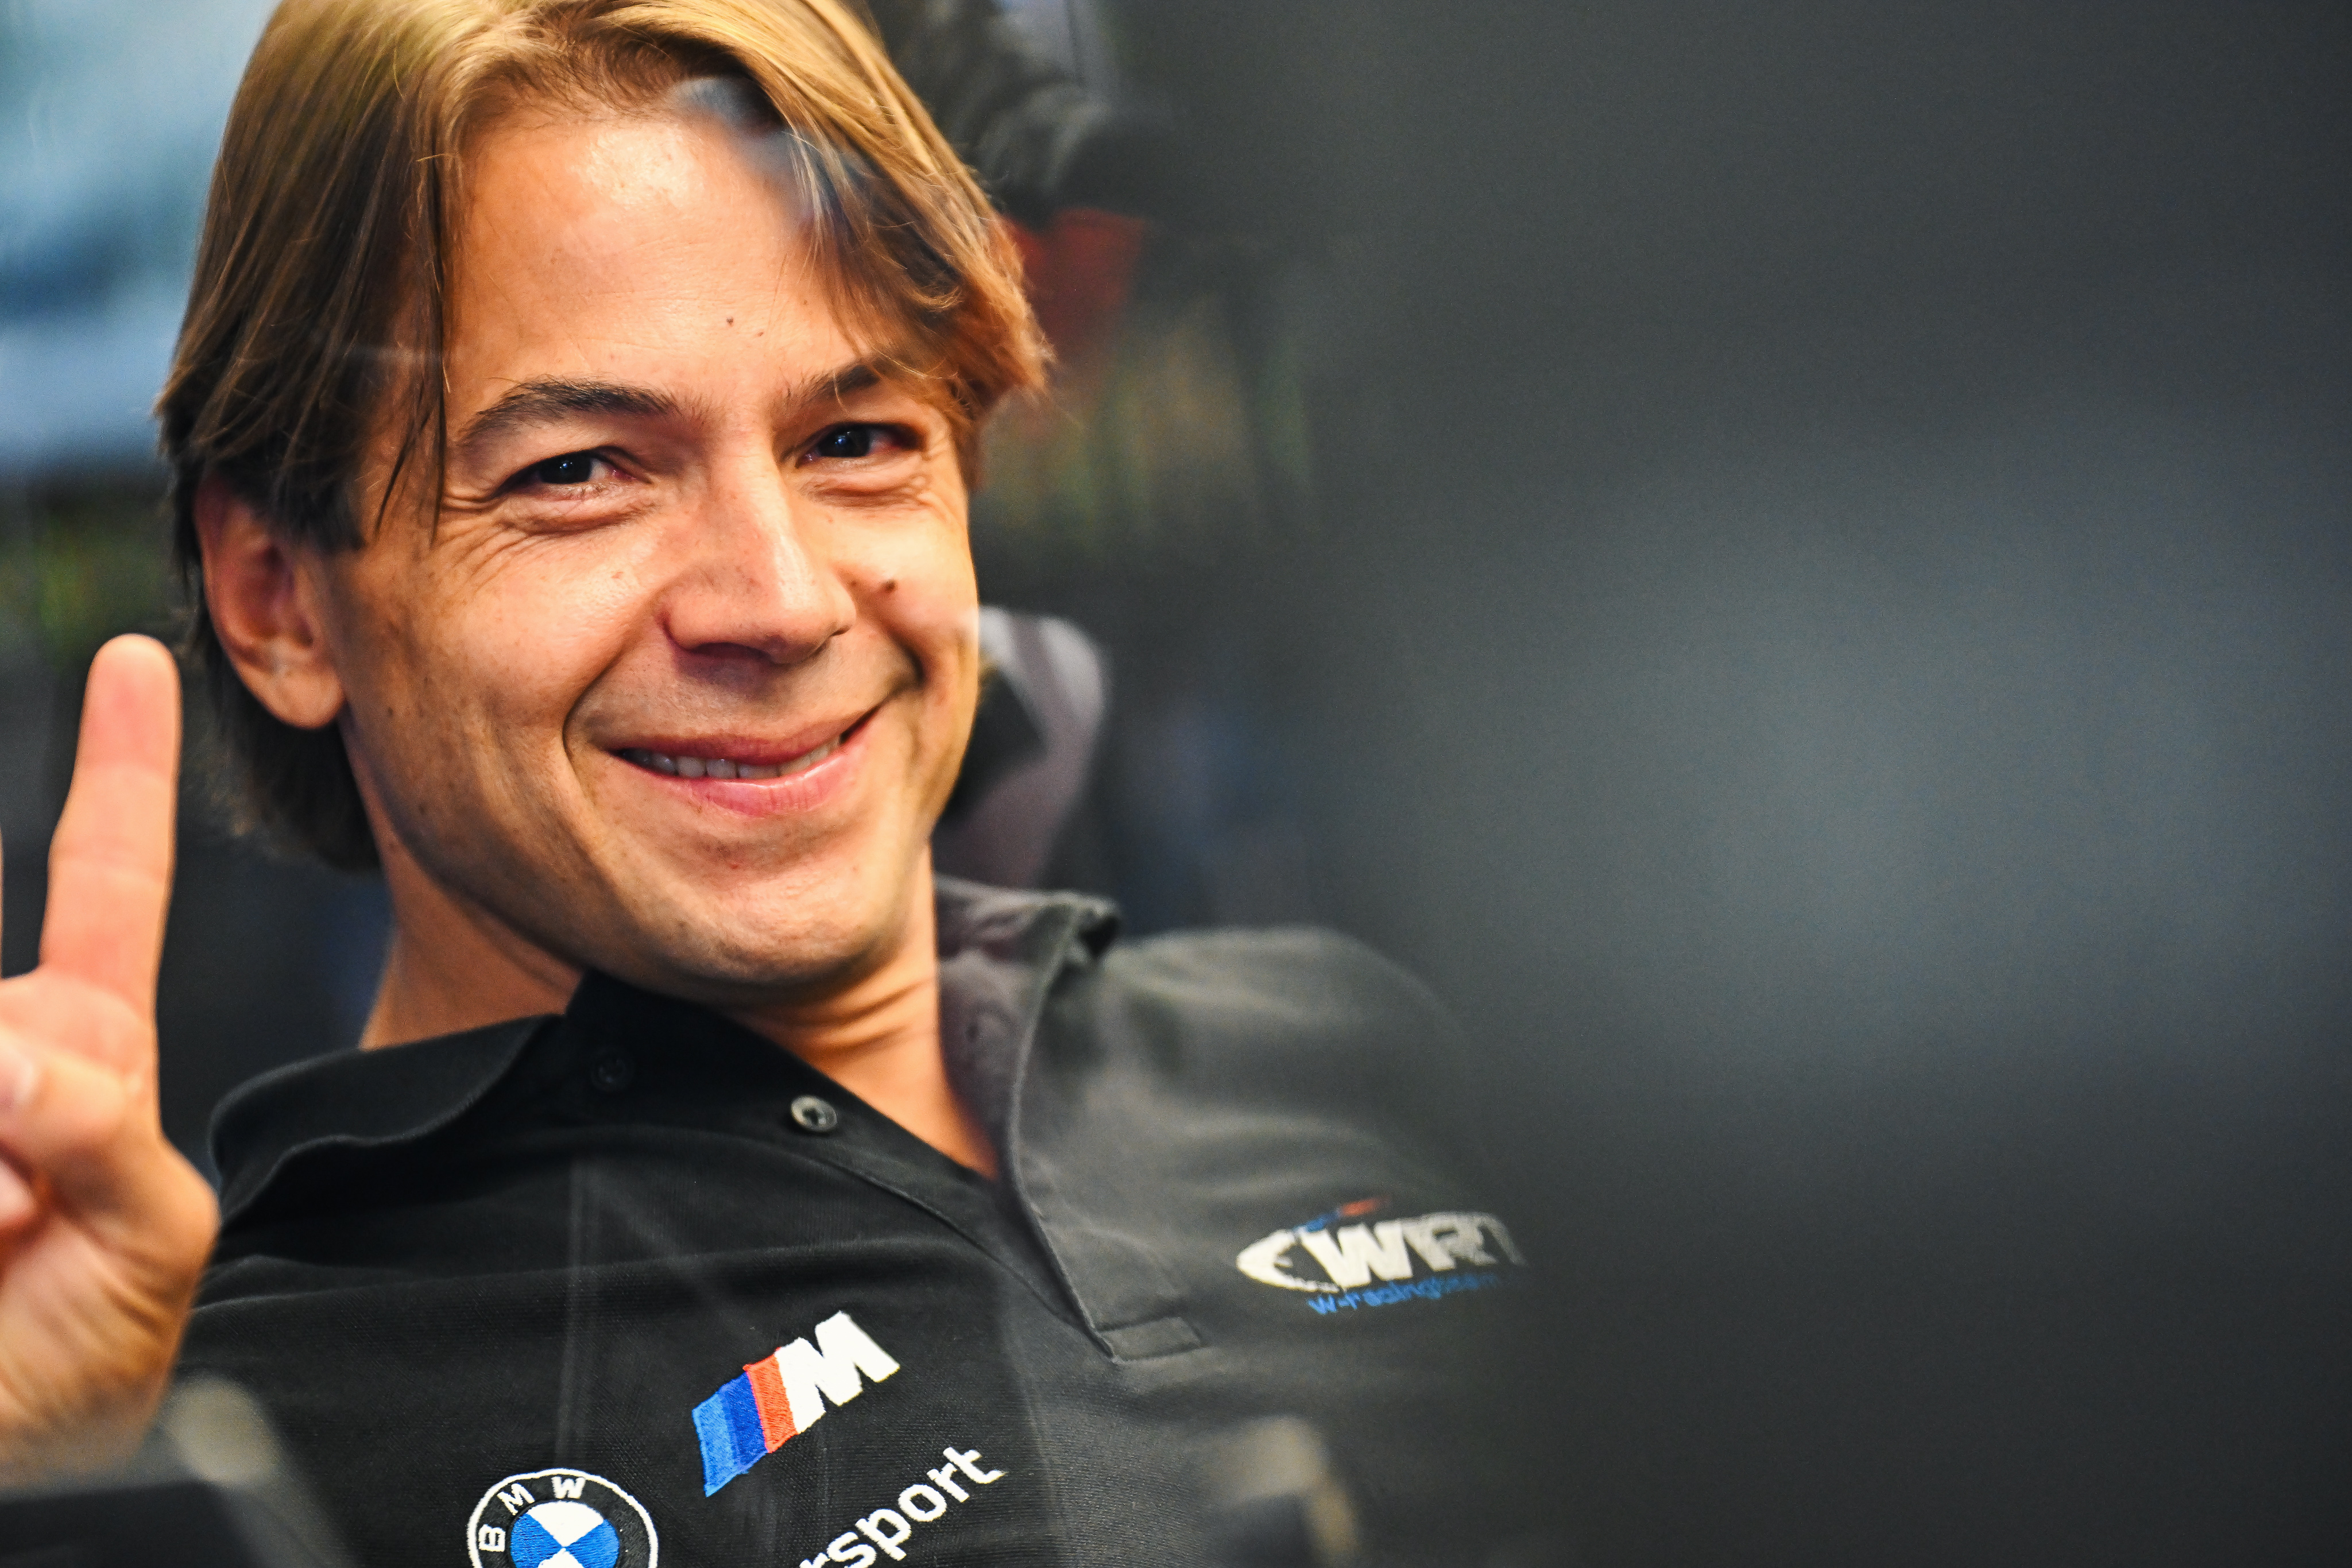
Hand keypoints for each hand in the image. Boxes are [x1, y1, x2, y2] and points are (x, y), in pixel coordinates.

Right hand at [0, 635, 217, 1478]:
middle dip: (18, 1092)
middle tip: (12, 1209)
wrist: (17, 1459)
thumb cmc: (76, 1360)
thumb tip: (3, 1058)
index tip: (135, 665)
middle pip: (9, 1003)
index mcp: (77, 1054)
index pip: (109, 881)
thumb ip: (99, 1134)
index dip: (123, 768)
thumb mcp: (143, 1242)